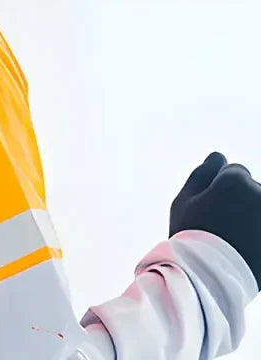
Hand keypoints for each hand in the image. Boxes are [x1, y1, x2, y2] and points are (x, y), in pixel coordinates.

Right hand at [170, 151, 260, 290]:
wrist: (210, 279)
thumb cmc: (192, 237)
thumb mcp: (183, 201)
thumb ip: (202, 173)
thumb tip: (219, 157)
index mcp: (235, 181)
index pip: (234, 171)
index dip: (218, 189)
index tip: (210, 209)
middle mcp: (259, 194)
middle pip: (252, 189)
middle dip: (241, 201)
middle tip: (223, 226)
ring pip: (258, 206)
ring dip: (251, 216)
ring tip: (237, 239)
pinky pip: (257, 225)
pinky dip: (254, 232)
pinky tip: (247, 244)